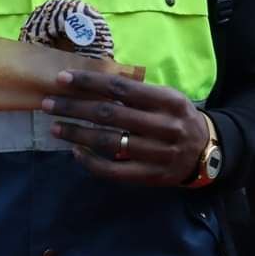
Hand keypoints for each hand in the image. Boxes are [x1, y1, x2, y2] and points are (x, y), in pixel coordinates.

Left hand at [42, 69, 208, 186]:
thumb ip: (138, 93)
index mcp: (167, 100)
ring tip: (55, 127)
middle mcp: (163, 125)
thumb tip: (94, 84)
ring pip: (108, 142)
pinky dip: (91, 161)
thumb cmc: (178, 117)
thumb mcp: (167, 97)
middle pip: (110, 114)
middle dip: (75, 107)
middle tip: (48, 103)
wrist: (206, 151)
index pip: (121, 88)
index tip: (63, 79)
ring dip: (77, 134)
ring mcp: (156, 153)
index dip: (90, 83)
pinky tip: (76, 152)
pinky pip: (114, 171)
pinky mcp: (149, 176)